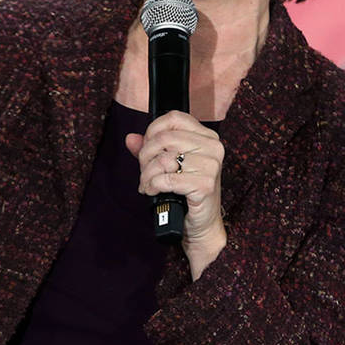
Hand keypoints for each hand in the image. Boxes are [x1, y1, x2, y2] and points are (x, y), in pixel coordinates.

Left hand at [126, 110, 226, 278]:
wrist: (201, 225)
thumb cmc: (186, 194)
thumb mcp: (168, 166)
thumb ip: (150, 150)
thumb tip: (131, 139)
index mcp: (207, 137)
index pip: (174, 118)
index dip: (153, 130)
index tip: (147, 147)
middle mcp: (213, 147)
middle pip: (165, 138)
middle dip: (146, 155)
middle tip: (143, 170)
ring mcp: (211, 166)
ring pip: (163, 159)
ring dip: (147, 174)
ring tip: (147, 183)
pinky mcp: (205, 185)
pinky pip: (166, 179)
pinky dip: (153, 185)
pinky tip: (153, 191)